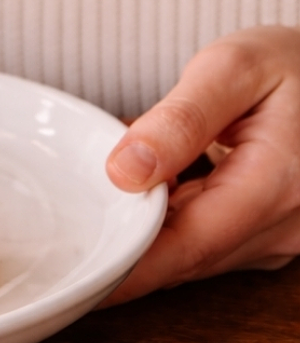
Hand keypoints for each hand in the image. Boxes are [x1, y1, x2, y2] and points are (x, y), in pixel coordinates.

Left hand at [101, 26, 299, 304]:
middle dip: (127, 250)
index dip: (129, 267)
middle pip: (187, 255)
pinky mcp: (270, 232)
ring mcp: (280, 236)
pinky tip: (146, 189)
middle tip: (65, 239)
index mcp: (275, 186)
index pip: (187, 245)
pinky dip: (172, 220)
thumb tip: (123, 170)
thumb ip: (180, 119)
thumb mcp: (233, 68)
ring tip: (98, 203)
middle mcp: (282, 227)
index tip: (79, 278)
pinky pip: (210, 239)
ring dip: (148, 232)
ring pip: (196, 251)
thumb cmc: (290, 63)